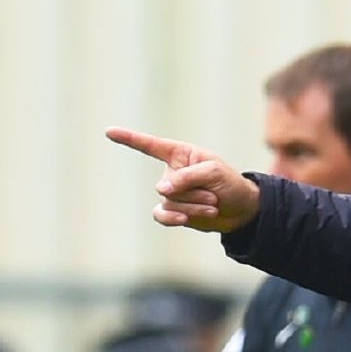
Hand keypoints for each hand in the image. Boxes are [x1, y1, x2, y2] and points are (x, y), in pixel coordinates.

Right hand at [106, 127, 260, 232]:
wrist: (241, 210)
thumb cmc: (230, 184)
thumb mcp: (214, 173)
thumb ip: (187, 177)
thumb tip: (160, 190)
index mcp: (181, 154)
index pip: (150, 145)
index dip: (129, 138)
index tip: (109, 131)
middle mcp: (172, 172)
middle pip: (167, 185)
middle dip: (194, 192)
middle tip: (214, 193)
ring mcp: (171, 193)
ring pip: (169, 202)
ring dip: (194, 206)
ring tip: (212, 205)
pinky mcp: (173, 211)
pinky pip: (162, 215)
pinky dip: (174, 218)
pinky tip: (186, 220)